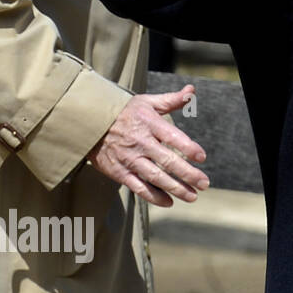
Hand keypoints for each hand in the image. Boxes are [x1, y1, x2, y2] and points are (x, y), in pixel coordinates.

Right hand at [87, 86, 208, 206]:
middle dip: (188, 174)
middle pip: (167, 161)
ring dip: (175, 188)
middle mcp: (140, 142)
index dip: (188, 147)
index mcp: (149, 124)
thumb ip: (172, 100)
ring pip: (155, 177)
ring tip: (192, 196)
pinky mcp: (119, 172)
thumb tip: (192, 90)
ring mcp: (129, 159)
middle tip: (205, 184)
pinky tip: (169, 202)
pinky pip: (138, 187)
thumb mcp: (147, 102)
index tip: (202, 157)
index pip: (172, 137)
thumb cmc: (124, 112)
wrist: (88, 123)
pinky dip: (154, 196)